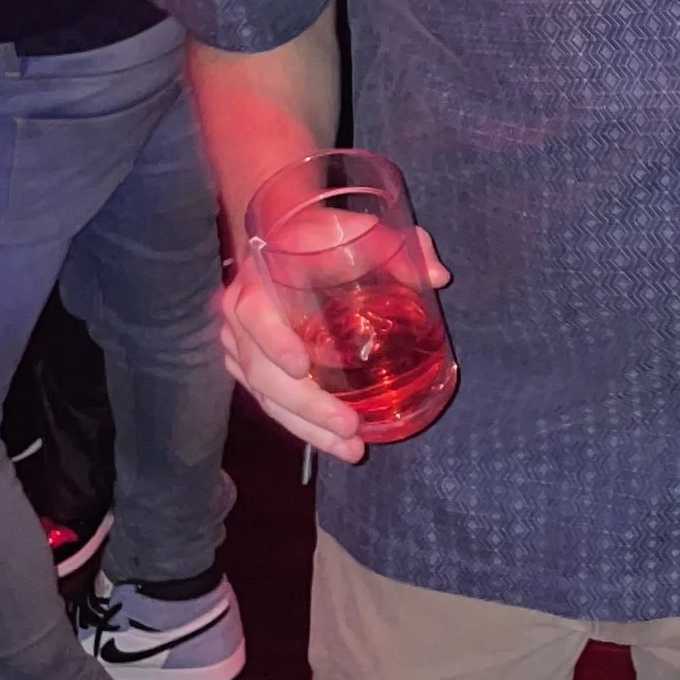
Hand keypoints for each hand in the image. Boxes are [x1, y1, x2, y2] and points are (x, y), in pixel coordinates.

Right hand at [217, 227, 449, 465]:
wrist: (279, 237)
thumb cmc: (321, 234)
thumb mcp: (357, 230)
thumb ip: (397, 246)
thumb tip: (438, 276)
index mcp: (262, 279)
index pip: (255, 314)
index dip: (273, 342)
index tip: (302, 366)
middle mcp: (243, 315)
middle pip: (261, 372)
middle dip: (306, 406)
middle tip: (348, 427)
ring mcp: (241, 344)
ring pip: (265, 396)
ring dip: (306, 427)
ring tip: (349, 449)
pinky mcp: (248, 365)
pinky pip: (268, 401)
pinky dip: (300, 424)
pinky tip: (332, 441)